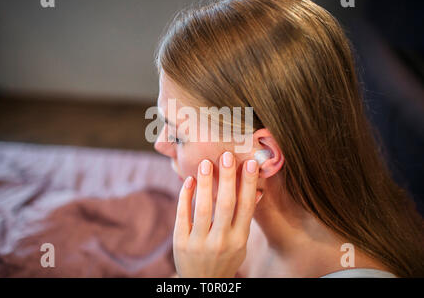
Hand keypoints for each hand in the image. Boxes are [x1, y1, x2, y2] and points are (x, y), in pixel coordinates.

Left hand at [173, 151, 259, 277]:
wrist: (202, 284)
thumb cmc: (224, 258)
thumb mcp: (240, 244)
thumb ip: (245, 219)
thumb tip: (258, 192)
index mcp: (239, 240)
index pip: (246, 207)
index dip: (248, 184)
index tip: (250, 163)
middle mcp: (221, 241)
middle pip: (226, 204)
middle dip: (227, 178)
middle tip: (226, 155)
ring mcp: (200, 243)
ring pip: (203, 208)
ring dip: (205, 183)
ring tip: (206, 163)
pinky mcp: (181, 242)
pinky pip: (183, 215)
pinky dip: (185, 196)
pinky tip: (189, 180)